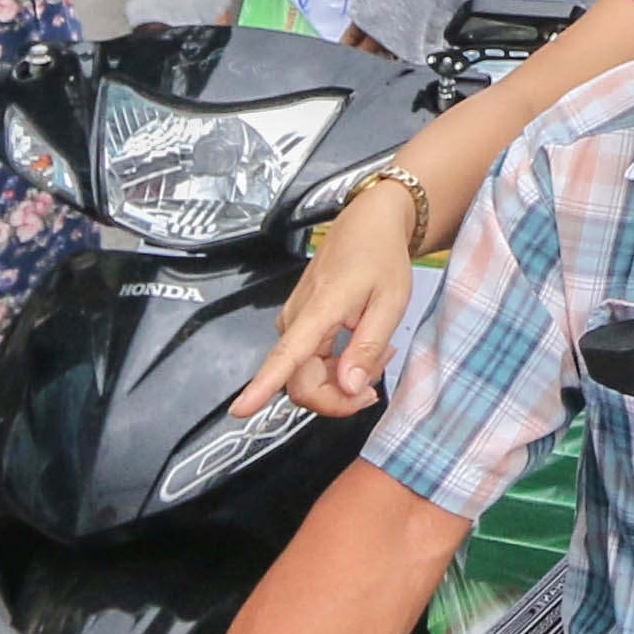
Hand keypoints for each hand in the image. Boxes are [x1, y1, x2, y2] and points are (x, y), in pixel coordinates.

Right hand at [243, 190, 423, 416]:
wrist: (367, 224)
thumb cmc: (380, 257)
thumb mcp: (391, 303)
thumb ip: (368, 348)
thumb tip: (350, 388)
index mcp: (319, 310)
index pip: (285, 356)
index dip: (261, 387)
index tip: (241, 410)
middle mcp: (296, 319)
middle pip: (300, 384)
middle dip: (339, 397)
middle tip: (378, 378)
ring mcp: (293, 322)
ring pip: (307, 377)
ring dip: (342, 380)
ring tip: (378, 351)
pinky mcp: (296, 325)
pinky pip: (309, 364)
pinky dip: (337, 367)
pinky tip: (360, 348)